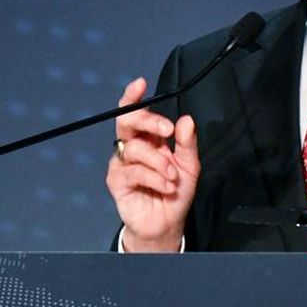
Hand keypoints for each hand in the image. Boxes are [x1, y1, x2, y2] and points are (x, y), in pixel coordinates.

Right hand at [105, 77, 198, 251]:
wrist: (167, 222)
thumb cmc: (175, 192)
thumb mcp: (189, 165)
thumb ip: (187, 143)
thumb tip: (186, 120)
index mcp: (148, 138)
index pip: (135, 112)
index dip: (133, 97)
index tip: (140, 84)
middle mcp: (132, 147)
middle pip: (127, 122)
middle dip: (147, 120)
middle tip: (167, 130)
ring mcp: (122, 163)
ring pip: (136, 148)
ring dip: (159, 162)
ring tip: (173, 176)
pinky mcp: (116, 181)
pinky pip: (133, 171)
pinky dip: (154, 178)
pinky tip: (166, 186)